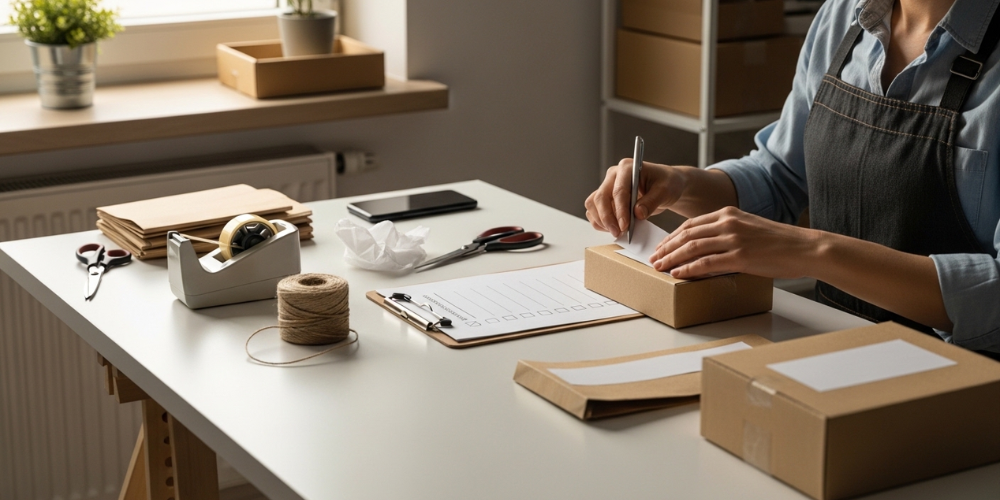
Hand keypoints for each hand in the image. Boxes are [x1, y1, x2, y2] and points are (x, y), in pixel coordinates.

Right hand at [584, 159, 686, 237]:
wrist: (665, 186)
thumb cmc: (666, 183)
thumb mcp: (666, 191)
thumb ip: (652, 201)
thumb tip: (637, 214)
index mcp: (627, 168)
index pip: (618, 190)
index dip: (620, 210)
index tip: (625, 226)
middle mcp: (613, 176)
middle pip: (601, 197)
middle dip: (607, 218)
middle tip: (618, 232)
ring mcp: (607, 186)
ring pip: (593, 204)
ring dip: (601, 221)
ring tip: (617, 232)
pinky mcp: (605, 198)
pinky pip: (594, 211)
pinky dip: (600, 222)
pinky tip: (613, 229)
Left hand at [649, 207, 821, 279]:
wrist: (804, 248)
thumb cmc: (778, 242)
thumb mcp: (749, 228)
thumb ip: (727, 233)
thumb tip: (706, 248)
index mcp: (728, 213)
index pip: (691, 224)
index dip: (672, 236)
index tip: (662, 247)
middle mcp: (728, 223)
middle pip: (687, 234)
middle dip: (667, 248)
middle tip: (654, 259)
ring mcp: (734, 239)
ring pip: (692, 248)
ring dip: (672, 259)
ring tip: (659, 268)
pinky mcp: (740, 256)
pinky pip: (706, 263)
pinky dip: (689, 268)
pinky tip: (678, 273)